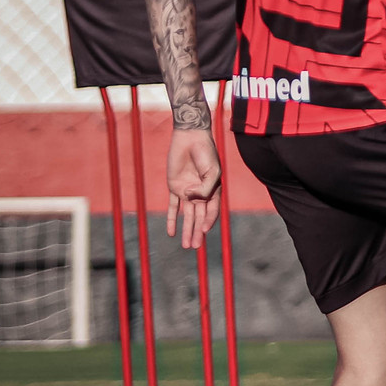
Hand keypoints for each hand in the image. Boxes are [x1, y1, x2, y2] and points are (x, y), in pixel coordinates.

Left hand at [166, 127, 222, 250]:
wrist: (190, 138)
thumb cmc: (205, 152)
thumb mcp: (212, 171)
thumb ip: (205, 188)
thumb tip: (191, 199)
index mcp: (214, 190)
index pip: (212, 211)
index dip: (208, 222)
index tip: (203, 231)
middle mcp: (201, 193)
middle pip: (199, 217)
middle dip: (197, 233)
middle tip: (194, 247)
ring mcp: (187, 191)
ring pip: (186, 215)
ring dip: (186, 230)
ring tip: (186, 245)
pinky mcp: (174, 187)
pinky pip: (172, 206)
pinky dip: (171, 219)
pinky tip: (171, 232)